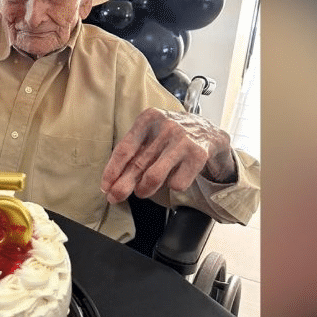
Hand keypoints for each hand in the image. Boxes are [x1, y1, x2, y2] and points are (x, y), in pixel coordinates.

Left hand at [100, 108, 235, 203]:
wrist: (211, 132)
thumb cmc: (175, 135)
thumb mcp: (153, 133)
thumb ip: (135, 151)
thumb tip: (113, 180)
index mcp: (149, 119)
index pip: (125, 148)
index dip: (112, 170)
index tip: (105, 186)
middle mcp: (165, 127)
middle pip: (137, 164)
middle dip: (122, 186)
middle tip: (114, 198)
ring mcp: (182, 140)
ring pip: (154, 176)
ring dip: (144, 189)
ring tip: (143, 191)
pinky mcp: (198, 154)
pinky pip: (176, 183)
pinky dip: (173, 186)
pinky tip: (176, 178)